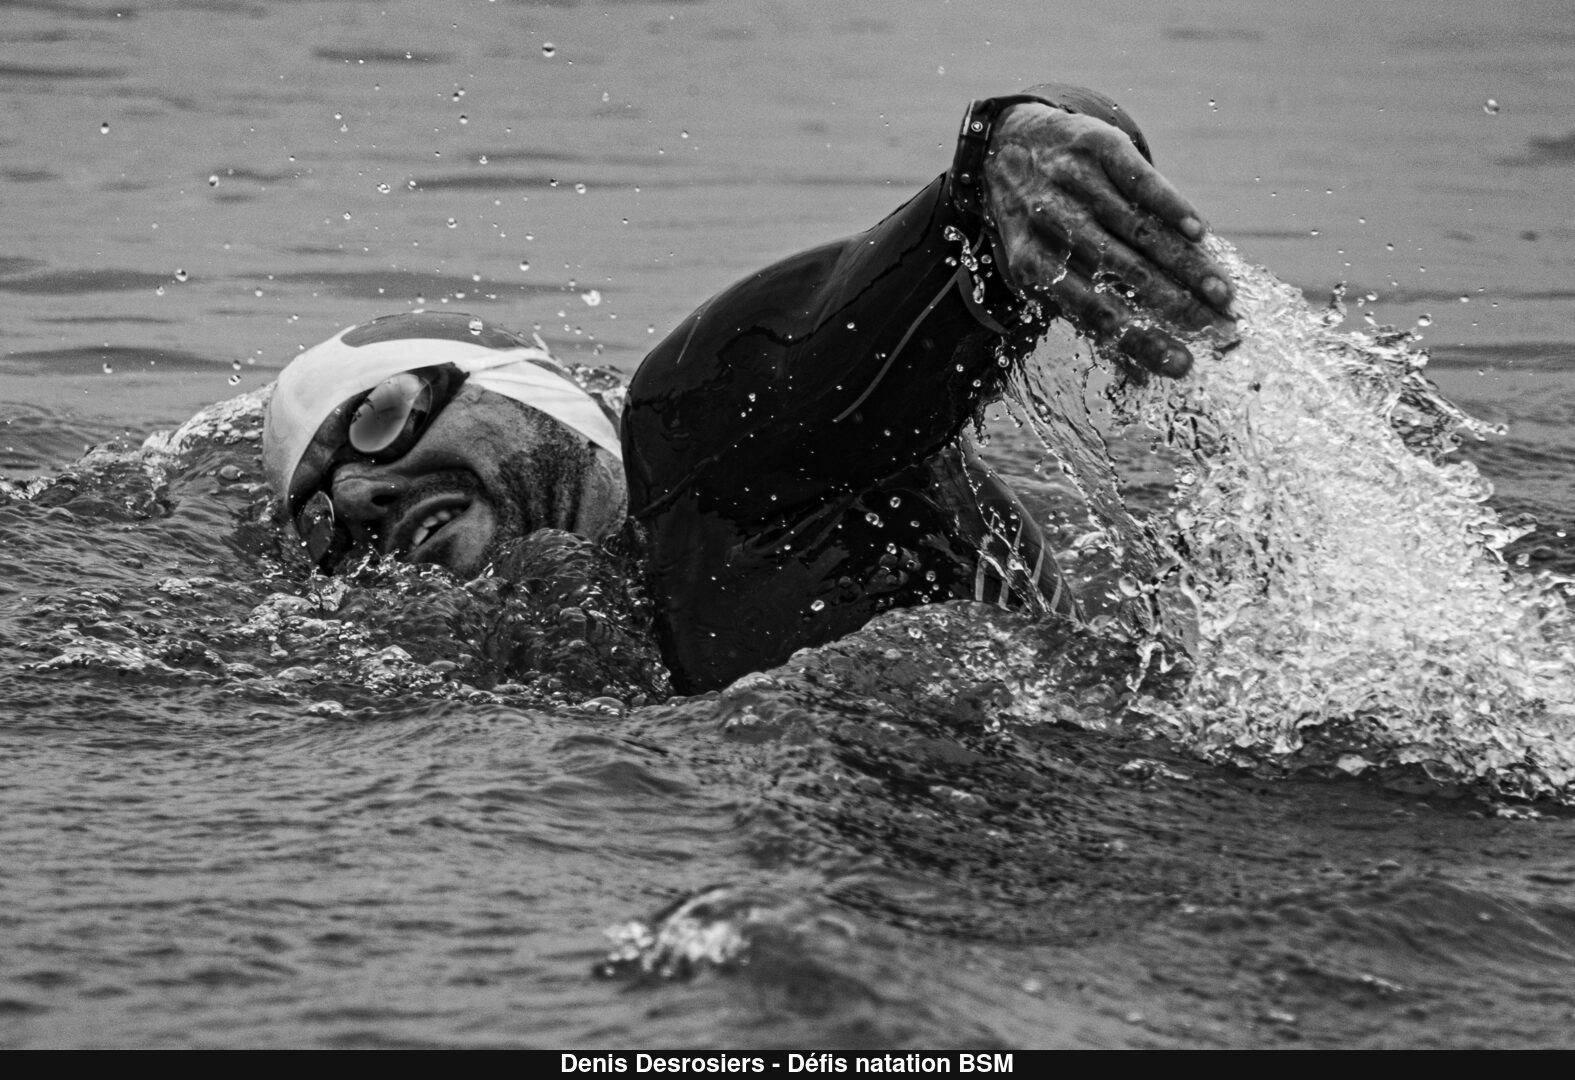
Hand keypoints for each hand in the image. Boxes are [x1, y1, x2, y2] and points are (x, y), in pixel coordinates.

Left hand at [984, 104, 1235, 377]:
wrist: (1008, 145)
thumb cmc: (1039, 227)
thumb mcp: (1044, 271)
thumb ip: (1088, 316)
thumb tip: (1143, 377)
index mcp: (1031, 264)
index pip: (1092, 311)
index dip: (1139, 339)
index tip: (1182, 365)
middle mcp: (1048, 221)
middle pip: (1121, 271)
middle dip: (1175, 306)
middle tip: (1219, 330)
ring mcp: (1071, 180)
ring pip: (1137, 229)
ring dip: (1185, 264)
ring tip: (1223, 293)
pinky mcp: (1095, 145)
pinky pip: (1139, 180)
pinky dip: (1171, 206)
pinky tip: (1200, 233)